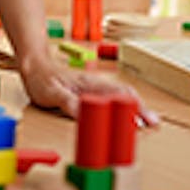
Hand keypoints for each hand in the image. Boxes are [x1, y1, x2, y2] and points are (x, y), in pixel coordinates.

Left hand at [20, 56, 158, 125]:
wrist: (34, 65)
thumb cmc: (42, 79)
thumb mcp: (51, 93)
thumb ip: (67, 103)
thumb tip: (85, 114)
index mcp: (89, 84)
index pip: (117, 95)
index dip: (131, 108)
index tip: (142, 121)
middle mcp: (96, 84)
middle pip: (125, 95)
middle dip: (141, 109)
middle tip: (155, 124)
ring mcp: (95, 86)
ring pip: (122, 95)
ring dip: (136, 107)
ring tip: (150, 121)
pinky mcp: (91, 91)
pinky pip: (114, 97)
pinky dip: (126, 105)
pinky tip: (130, 114)